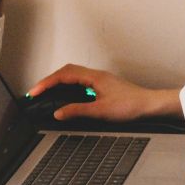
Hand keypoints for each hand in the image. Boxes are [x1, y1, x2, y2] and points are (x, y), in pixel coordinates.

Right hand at [27, 65, 178, 121]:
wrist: (150, 105)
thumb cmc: (131, 106)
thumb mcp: (101, 111)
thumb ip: (77, 110)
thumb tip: (58, 112)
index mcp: (93, 77)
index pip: (63, 75)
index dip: (46, 83)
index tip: (35, 91)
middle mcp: (96, 75)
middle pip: (66, 72)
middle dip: (49, 80)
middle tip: (37, 92)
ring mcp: (100, 80)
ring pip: (74, 75)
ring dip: (58, 82)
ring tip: (47, 92)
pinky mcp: (104, 86)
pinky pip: (80, 81)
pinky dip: (69, 86)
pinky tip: (67, 95)